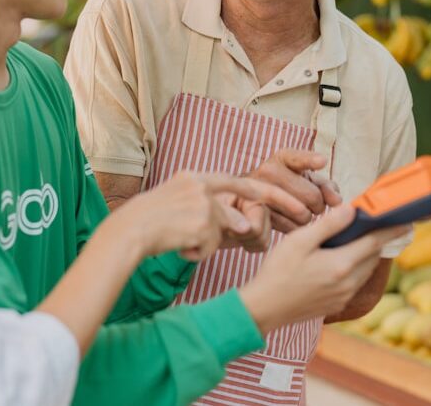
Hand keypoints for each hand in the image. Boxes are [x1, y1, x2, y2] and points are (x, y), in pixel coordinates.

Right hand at [115, 172, 278, 260]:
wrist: (126, 233)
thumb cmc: (148, 225)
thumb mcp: (177, 206)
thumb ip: (209, 211)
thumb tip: (245, 228)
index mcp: (195, 178)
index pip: (238, 181)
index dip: (266, 191)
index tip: (290, 197)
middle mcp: (201, 185)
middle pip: (244, 198)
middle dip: (278, 205)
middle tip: (304, 214)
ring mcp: (202, 203)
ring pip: (223, 231)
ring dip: (204, 243)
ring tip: (180, 242)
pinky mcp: (202, 222)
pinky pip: (209, 247)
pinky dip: (195, 253)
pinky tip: (177, 247)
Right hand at [238, 206, 409, 334]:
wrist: (264, 308)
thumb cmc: (278, 271)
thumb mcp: (299, 241)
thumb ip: (328, 226)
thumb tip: (352, 210)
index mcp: (341, 265)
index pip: (374, 243)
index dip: (391, 230)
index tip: (406, 221)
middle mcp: (348, 283)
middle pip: (372, 257)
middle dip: (379, 241)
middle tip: (381, 225)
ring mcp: (343, 296)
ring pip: (365, 271)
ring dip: (367, 255)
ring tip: (363, 240)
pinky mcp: (336, 304)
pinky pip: (355, 282)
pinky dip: (356, 268)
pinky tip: (342, 260)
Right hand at [248, 149, 342, 232]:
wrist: (250, 199)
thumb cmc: (287, 186)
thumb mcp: (305, 179)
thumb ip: (325, 186)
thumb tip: (338, 201)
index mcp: (282, 158)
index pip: (298, 158)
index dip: (311, 160)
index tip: (322, 161)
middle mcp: (268, 170)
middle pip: (312, 195)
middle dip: (318, 205)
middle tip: (311, 205)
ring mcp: (259, 191)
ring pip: (302, 214)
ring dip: (306, 218)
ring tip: (297, 212)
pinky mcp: (256, 212)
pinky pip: (290, 227)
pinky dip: (294, 228)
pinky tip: (287, 221)